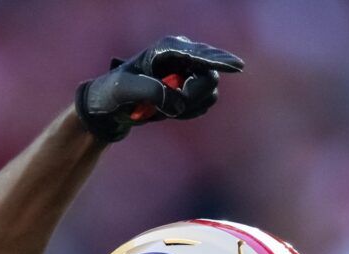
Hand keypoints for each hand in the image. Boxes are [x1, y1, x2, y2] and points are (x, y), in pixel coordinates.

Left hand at [75, 36, 244, 142]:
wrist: (110, 108)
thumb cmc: (111, 93)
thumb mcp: (122, 89)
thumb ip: (149, 91)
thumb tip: (176, 101)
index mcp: (168, 48)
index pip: (201, 54)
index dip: (220, 60)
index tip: (238, 67)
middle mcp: (184, 56)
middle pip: (210, 76)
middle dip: (193, 95)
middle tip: (171, 107)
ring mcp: (189, 73)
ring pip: (210, 92)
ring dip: (190, 106)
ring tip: (164, 109)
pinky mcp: (190, 89)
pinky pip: (204, 104)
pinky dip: (190, 112)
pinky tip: (171, 111)